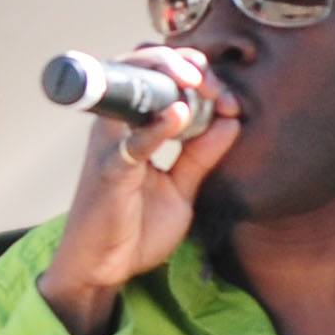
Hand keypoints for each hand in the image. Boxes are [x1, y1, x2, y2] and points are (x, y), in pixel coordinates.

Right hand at [39, 42, 235, 334]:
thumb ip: (202, 156)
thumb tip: (232, 121)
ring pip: (131, 89)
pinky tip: (178, 115)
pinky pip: (131, 143)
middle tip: (214, 87)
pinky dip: (155, 127)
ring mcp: (110, 147)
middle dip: (183, 63)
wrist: (102, 271)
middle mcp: (116, 127)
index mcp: (131, 127)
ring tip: (199, 86)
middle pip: (140, 67)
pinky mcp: (110, 174)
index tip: (228, 100)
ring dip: (167, 76)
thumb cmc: (133, 229)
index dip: (197, 74)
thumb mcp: (180, 189)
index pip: (158, 75)